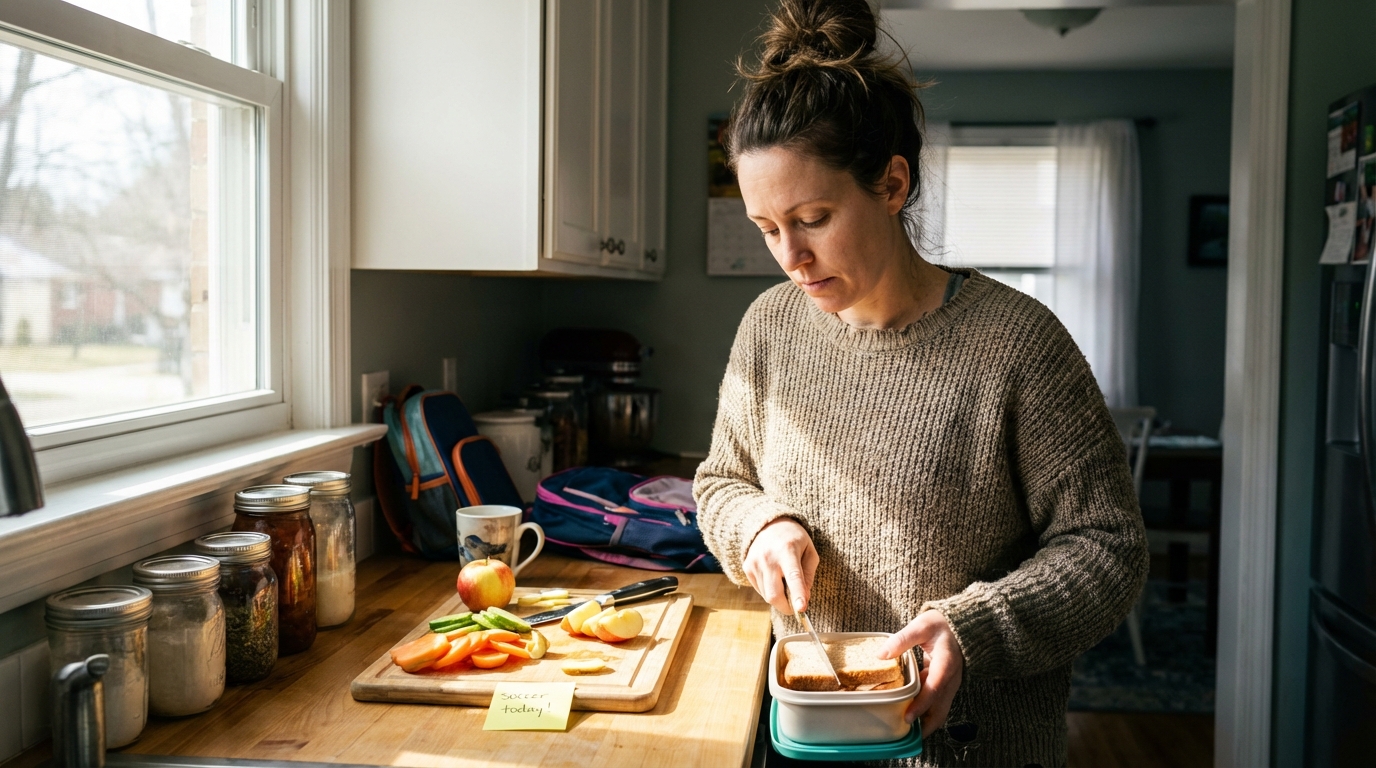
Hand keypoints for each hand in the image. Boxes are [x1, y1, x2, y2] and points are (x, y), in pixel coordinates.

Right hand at [743, 517, 818, 613]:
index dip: (798, 594)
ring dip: (779, 597)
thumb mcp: (810, 552)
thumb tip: (804, 599)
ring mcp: (755, 562)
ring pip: (767, 595)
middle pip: (774, 594)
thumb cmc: (795, 539)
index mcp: (787, 550)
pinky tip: (774, 576)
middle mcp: (768, 557)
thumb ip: (809, 576)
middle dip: (786, 607)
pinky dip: (769, 590)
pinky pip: (760, 589)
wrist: (770, 524)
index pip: (793, 576)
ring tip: (784, 581)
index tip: (801, 609)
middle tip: (795, 606)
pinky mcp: (747, 567)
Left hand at [877, 611, 963, 737]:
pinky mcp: (945, 685)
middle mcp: (951, 679)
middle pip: (941, 709)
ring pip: (940, 710)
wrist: (959, 625)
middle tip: (906, 735)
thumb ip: (902, 639)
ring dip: (925, 721)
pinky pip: (936, 703)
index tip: (908, 717)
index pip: (934, 690)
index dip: (921, 706)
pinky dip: (925, 712)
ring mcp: (950, 684)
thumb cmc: (940, 625)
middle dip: (926, 725)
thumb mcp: (921, 626)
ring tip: (906, 732)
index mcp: (946, 665)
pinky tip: (910, 715)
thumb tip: (881, 654)